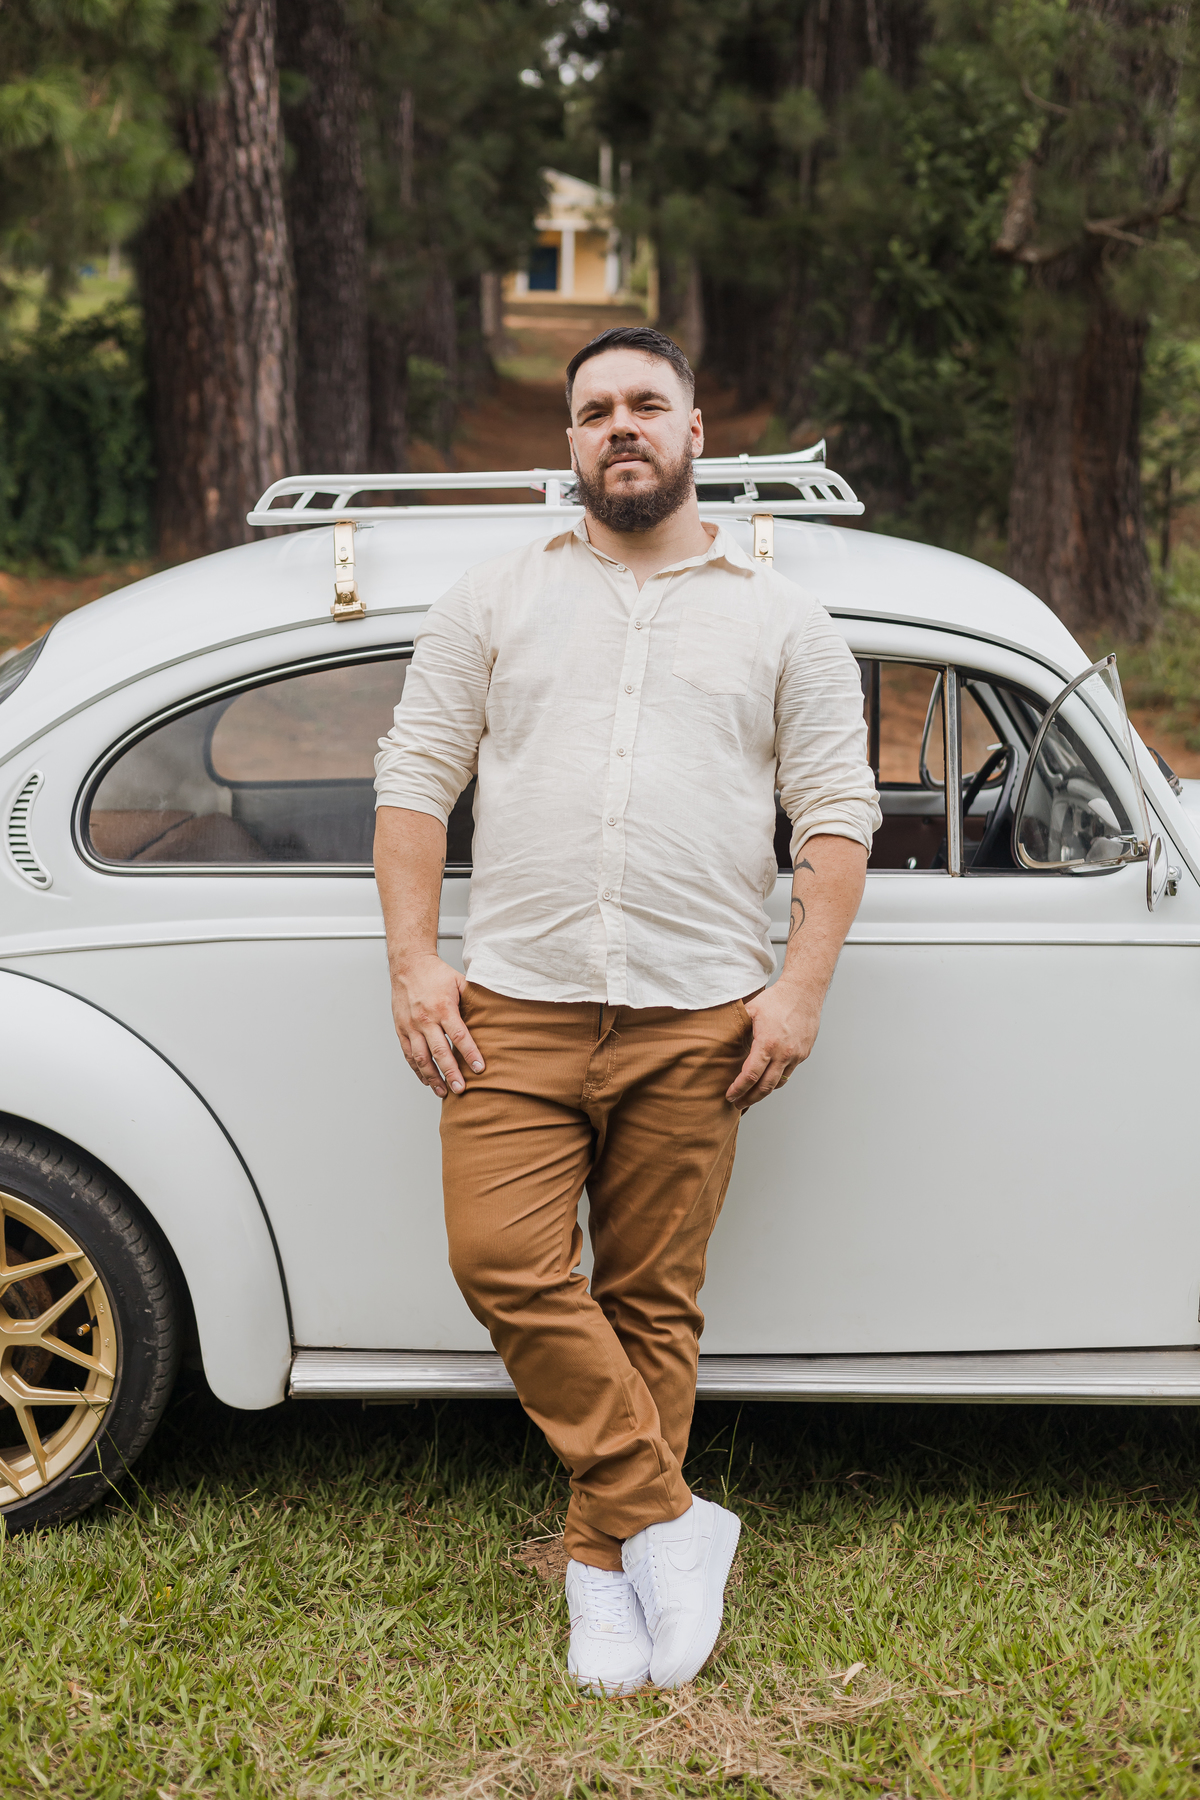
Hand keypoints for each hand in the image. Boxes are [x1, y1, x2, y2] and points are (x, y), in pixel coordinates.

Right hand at [389, 953, 484, 1097]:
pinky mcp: (401, 1030)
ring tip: (444, 1092)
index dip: (470, 1053)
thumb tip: (494, 1012)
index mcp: (443, 1007)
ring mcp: (411, 1026)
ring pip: (421, 1058)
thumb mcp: (459, 982)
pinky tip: (427, 1081)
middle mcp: (425, 1019)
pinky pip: (409, 1055)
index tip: (479, 1068)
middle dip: (451, 1073)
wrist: (408, 965)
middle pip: (439, 1051)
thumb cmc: (435, 973)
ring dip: (433, 1078)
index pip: (459, 1035)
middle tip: (461, 1089)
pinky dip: (418, 1070)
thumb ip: (474, 999)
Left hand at [725, 977, 820, 1109]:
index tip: (729, 1095)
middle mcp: (783, 1053)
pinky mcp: (803, 1054)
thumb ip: (737, 1029)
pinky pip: (788, 1073)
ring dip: (763, 1092)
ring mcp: (795, 1055)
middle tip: (737, 1104)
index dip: (738, 1089)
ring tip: (751, 1096)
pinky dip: (776, 1079)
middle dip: (749, 1098)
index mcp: (767, 1043)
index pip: (751, 1075)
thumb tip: (719, 1041)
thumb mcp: (750, 1011)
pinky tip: (766, 1080)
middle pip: (765, 1087)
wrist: (803, 992)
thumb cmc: (776, 999)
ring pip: (778, 1083)